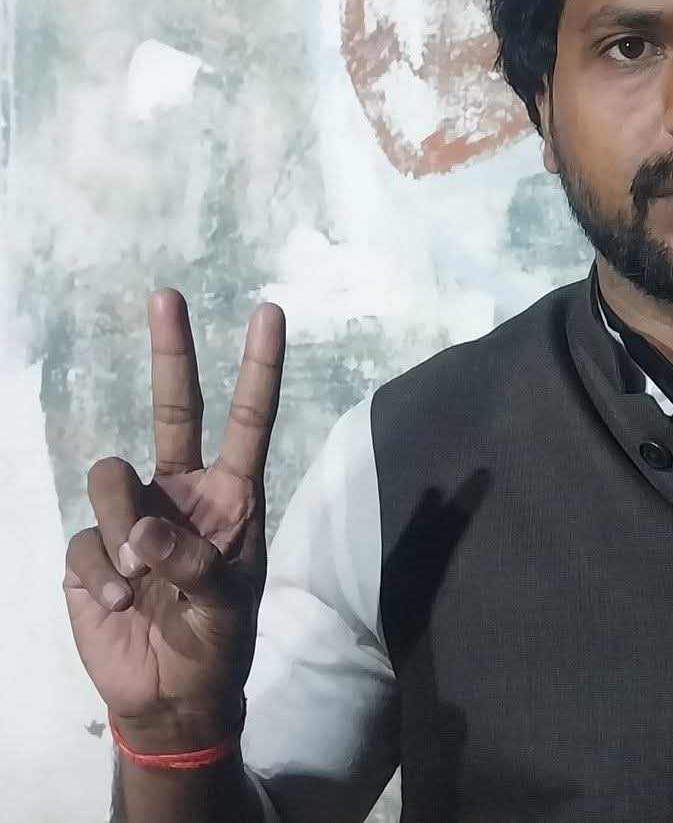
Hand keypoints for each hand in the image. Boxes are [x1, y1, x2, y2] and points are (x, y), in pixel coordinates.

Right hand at [63, 289, 284, 753]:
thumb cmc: (218, 642)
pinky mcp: (91, 551)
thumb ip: (196, 563)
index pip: (248, 420)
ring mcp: (133, 516)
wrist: (171, 696)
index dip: (259, 368)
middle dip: (173, 352)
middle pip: (174, 410)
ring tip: (139, 579)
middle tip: (169, 296)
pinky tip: (116, 605)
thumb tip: (145, 528)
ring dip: (120, 523)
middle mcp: (182, 491)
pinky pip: (83, 540)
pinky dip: (99, 575)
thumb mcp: (228, 604)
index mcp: (232, 496)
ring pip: (110, 476)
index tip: (269, 313)